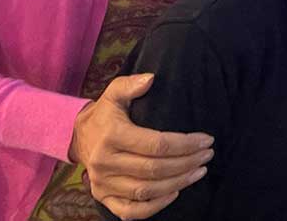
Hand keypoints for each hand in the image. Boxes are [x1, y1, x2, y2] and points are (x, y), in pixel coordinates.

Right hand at [69, 73, 213, 219]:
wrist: (78, 136)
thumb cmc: (105, 113)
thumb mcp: (114, 92)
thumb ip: (131, 84)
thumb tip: (151, 78)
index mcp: (112, 135)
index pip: (156, 144)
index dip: (185, 144)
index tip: (207, 139)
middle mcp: (105, 163)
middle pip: (154, 169)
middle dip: (187, 162)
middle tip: (208, 154)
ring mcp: (103, 184)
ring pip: (146, 191)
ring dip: (177, 183)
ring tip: (200, 171)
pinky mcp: (102, 198)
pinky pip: (130, 211)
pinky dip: (155, 206)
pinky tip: (175, 192)